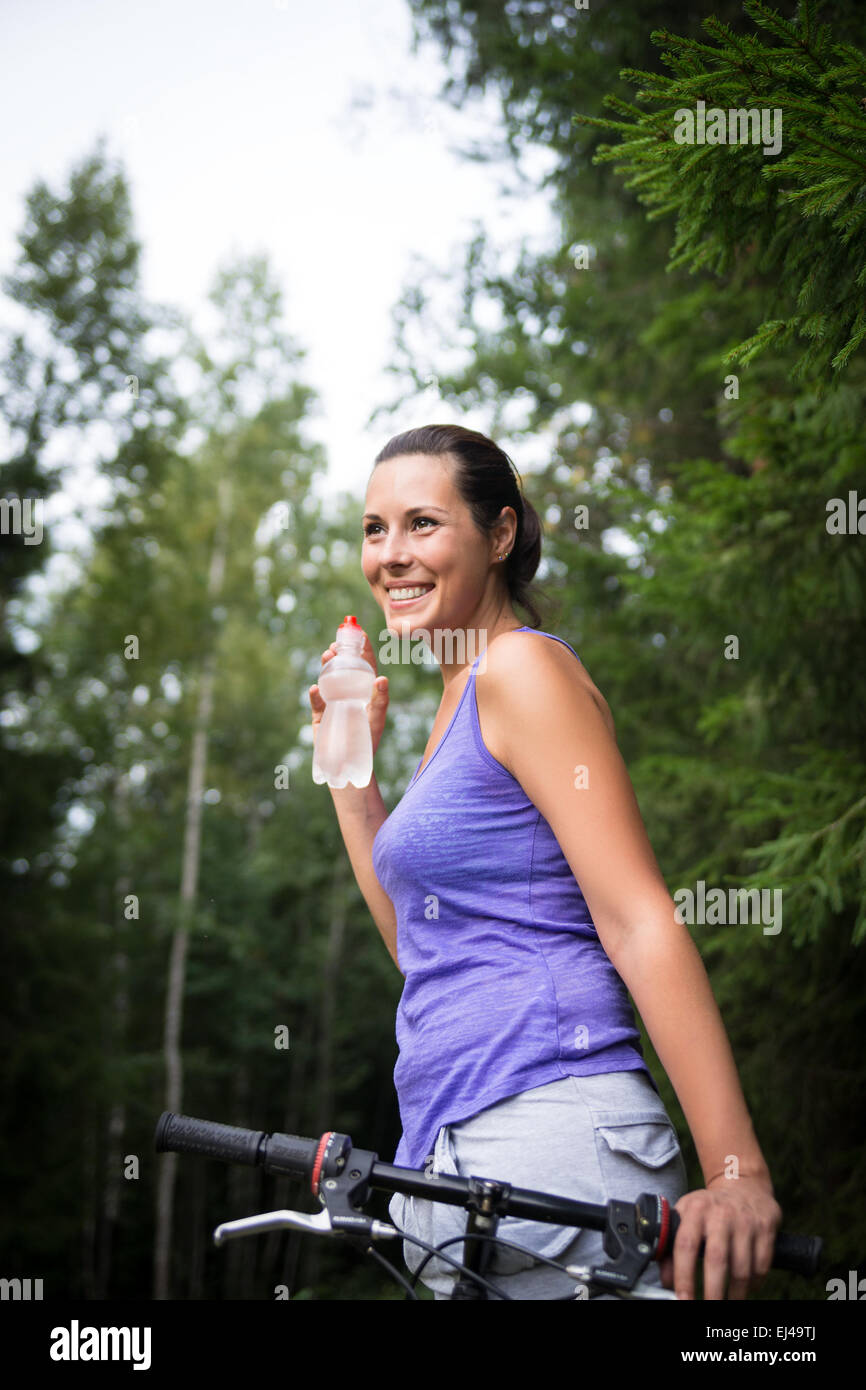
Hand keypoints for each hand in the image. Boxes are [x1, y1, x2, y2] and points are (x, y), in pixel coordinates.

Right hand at [308, 631, 389, 755]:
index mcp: (364, 691)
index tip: (358, 631)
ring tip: (327, 655)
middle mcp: (348, 693)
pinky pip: (316, 702)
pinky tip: (316, 689)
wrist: (350, 766)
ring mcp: (332, 703)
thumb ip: (380, 700)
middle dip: (340, 653)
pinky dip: (315, 695)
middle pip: (343, 667)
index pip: (364, 665)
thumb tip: (382, 679)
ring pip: (328, 679)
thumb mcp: (376, 719)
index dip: (361, 648)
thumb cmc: (368, 742)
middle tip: (336, 644)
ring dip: (326, 666)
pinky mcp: (320, 716)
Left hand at [659, 1175, 781, 1299]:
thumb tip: (665, 1281)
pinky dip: (754, 1283)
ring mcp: (745, 1221)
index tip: (682, 1299)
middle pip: (716, 1260)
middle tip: (709, 1309)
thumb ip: (672, 1247)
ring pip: (742, 1268)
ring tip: (729, 1303)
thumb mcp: (686, 1217)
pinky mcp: (765, 1228)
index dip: (683, 1275)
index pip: (686, 1245)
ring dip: (736, 1293)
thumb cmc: (709, 1207)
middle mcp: (720, 1214)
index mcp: (695, 1210)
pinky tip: (747, 1289)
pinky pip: (762, 1265)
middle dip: (712, 1292)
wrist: (742, 1184)